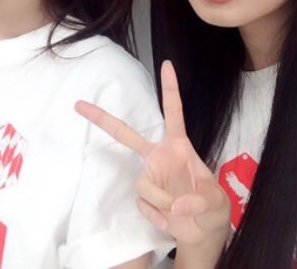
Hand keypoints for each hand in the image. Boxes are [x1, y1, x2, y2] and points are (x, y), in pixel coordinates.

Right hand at [75, 61, 230, 247]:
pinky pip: (144, 205)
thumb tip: (176, 205)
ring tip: (179, 211)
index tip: (167, 64)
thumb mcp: (216, 202)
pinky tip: (171, 220)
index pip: (174, 113)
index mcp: (179, 146)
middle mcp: (159, 157)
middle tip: (79, 105)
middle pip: (127, 135)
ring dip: (161, 201)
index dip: (170, 89)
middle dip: (103, 119)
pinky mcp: (145, 198)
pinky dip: (159, 216)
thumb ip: (200, 201)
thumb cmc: (213, 208)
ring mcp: (150, 177)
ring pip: (143, 185)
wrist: (203, 233)